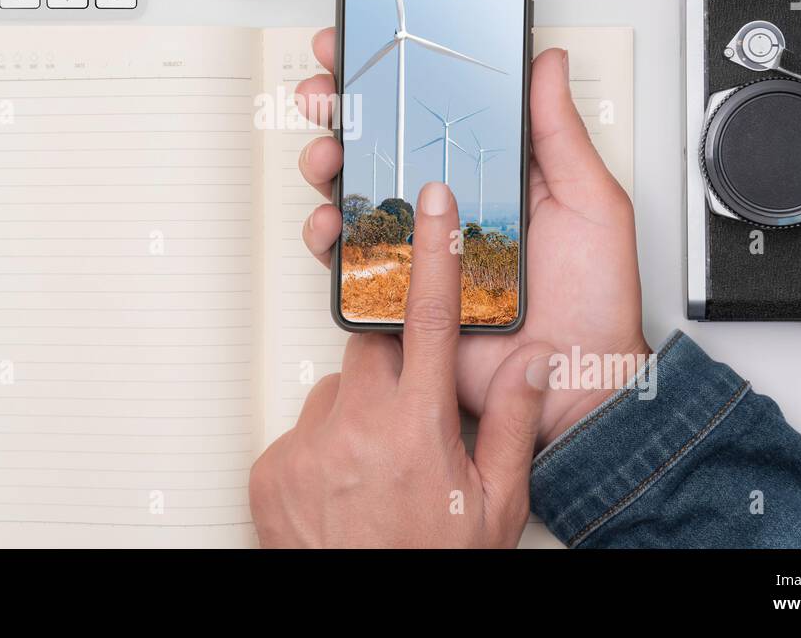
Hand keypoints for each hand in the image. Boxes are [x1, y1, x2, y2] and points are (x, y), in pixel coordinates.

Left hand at [250, 181, 555, 546]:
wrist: (368, 619)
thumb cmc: (430, 566)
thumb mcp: (496, 505)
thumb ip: (511, 424)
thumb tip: (530, 368)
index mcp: (417, 425)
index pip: (427, 315)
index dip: (432, 250)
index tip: (432, 203)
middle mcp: (357, 425)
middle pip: (371, 348)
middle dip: (393, 367)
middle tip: (410, 416)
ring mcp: (308, 445)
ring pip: (334, 392)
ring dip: (356, 413)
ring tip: (377, 466)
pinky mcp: (270, 467)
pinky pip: (301, 430)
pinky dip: (322, 447)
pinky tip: (344, 485)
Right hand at [296, 28, 647, 447]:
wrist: (578, 383)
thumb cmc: (595, 301)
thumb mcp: (591, 201)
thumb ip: (560, 133)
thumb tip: (547, 62)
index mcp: (489, 174)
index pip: (430, 112)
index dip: (393, 77)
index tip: (363, 45)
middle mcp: (447, 204)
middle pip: (380, 145)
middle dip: (341, 111)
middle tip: (326, 93)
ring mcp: (418, 246)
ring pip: (354, 194)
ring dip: (326, 165)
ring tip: (328, 156)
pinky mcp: (398, 290)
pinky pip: (349, 259)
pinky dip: (327, 235)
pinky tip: (330, 221)